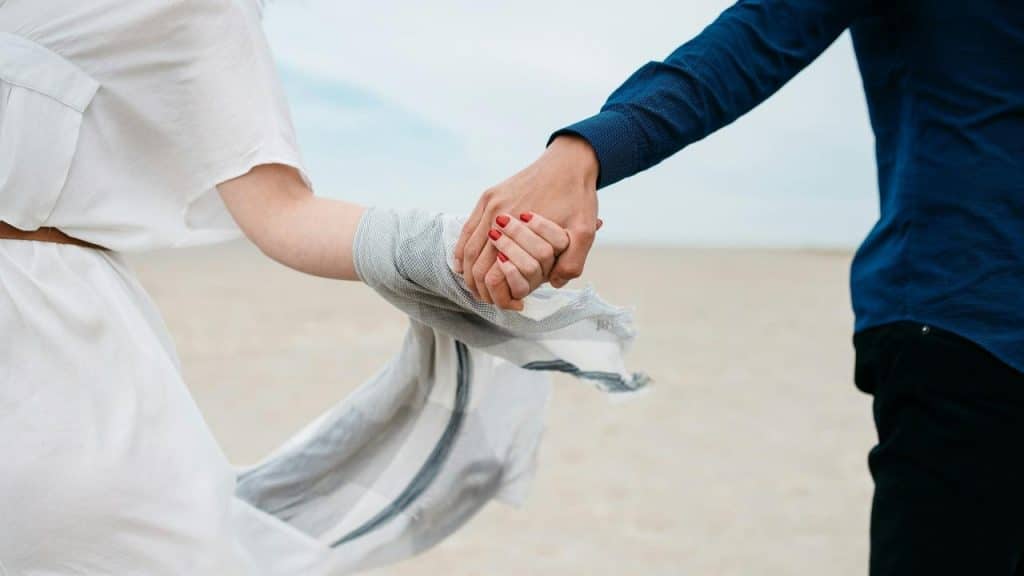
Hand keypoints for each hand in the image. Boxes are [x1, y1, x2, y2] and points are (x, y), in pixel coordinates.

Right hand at [455, 135, 600, 306]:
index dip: (500, 295)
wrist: (570, 161)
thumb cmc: (578, 196)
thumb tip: (552, 284)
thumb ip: (571, 262)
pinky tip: (463, 265)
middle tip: (493, 301)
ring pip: (467, 248)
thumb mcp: (584, 231)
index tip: (513, 305)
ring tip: (479, 289)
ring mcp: (490, 203)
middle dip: (481, 288)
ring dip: (469, 273)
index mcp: (519, 226)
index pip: (494, 273)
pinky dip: (462, 251)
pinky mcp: (489, 196)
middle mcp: (498, 213)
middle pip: (476, 264)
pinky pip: (467, 229)